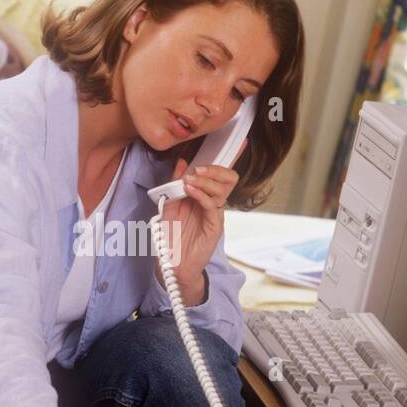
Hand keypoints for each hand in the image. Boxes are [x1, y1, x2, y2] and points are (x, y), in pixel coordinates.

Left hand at [154, 140, 246, 295]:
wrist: (172, 265)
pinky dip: (202, 194)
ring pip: (223, 189)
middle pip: (229, 178)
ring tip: (190, 180)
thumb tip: (182, 163)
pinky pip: (213, 205)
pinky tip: (189, 190)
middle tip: (198, 170)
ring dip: (207, 180)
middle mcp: (213, 203)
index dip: (230, 157)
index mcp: (205, 196)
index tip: (238, 141)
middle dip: (215, 169)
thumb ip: (175, 184)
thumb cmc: (172, 237)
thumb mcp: (168, 205)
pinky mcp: (214, 227)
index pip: (221, 174)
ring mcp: (215, 215)